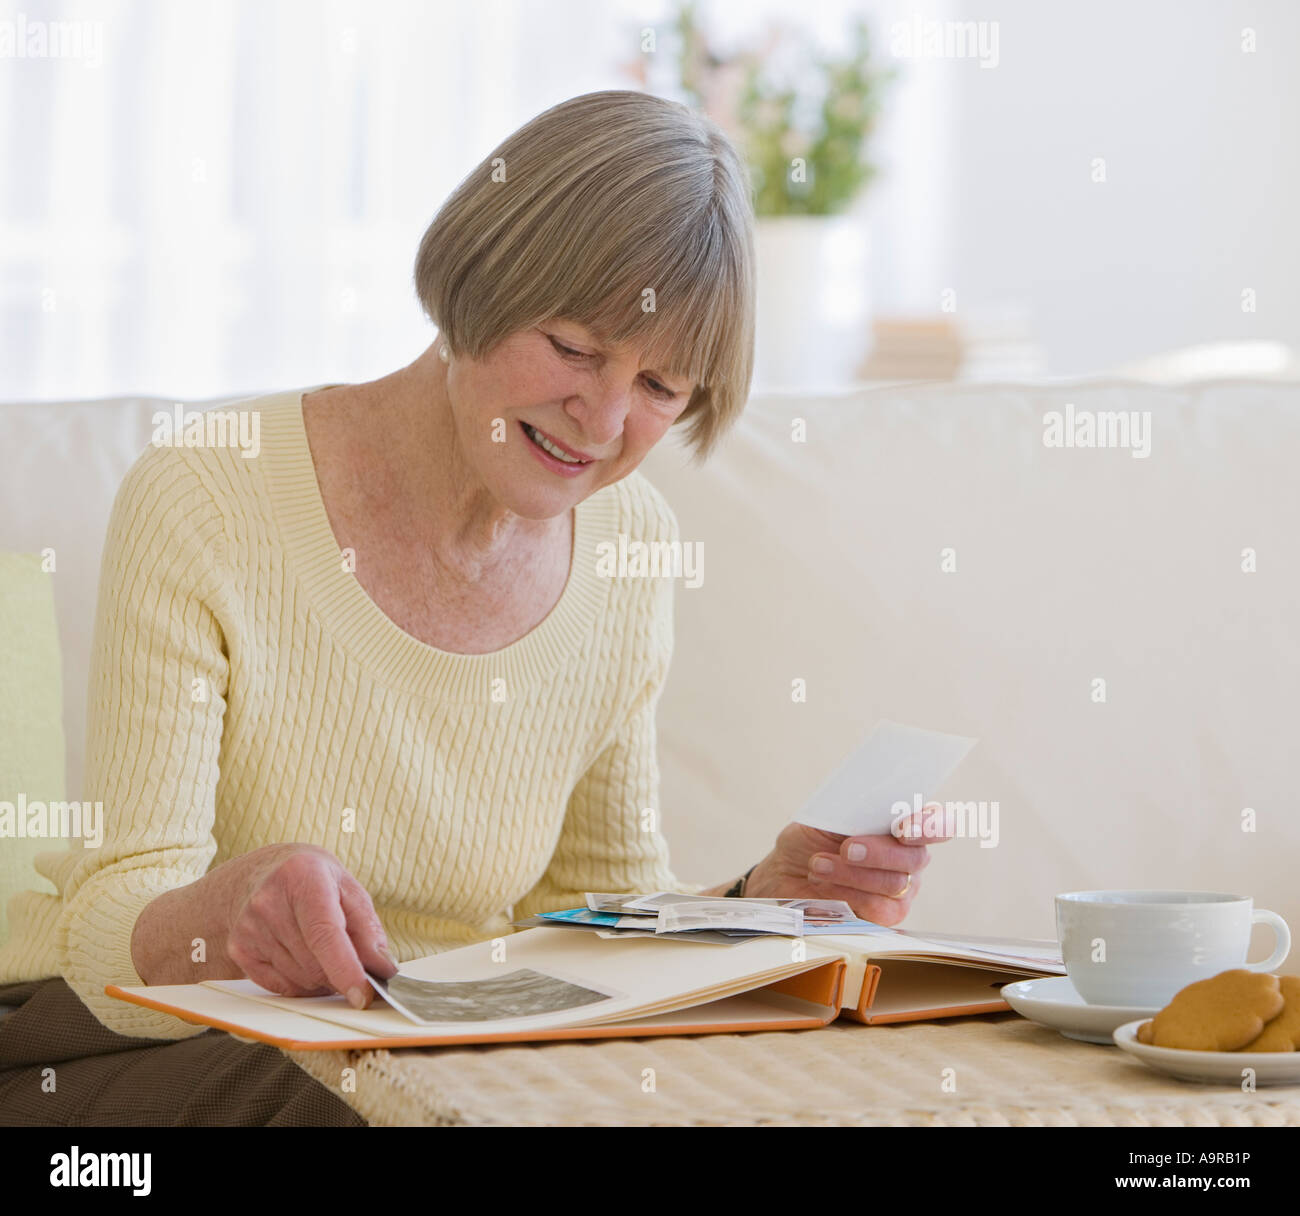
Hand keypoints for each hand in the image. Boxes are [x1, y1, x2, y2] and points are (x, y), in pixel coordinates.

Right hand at [224, 843, 398, 1007]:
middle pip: (314, 964)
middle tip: (352, 963)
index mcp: (303, 877)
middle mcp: (269, 902)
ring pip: (299, 979)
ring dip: (322, 979)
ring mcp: (248, 927)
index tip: (362, 995)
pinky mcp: (238, 949)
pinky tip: (304, 961)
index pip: (324, 933)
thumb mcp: (348, 889)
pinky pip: (280, 987)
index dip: (345, 968)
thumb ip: (368, 929)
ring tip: (324, 952)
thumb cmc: (314, 880)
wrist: (264, 873)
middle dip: (340, 973)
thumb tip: (382, 969)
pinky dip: (301, 985)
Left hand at [744, 808, 953, 926]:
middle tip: (846, 848)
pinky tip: (823, 883)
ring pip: (894, 883)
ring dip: (851, 873)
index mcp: (905, 823)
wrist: (786, 872)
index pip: (940, 823)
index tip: (902, 828)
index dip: (930, 825)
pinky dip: (847, 893)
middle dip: (879, 852)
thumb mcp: (828, 813)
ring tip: (818, 864)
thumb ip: (856, 806)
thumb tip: (867, 797)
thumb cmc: (812, 839)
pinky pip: (879, 907)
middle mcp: (909, 856)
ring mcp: (902, 888)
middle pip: (915, 857)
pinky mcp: (886, 915)